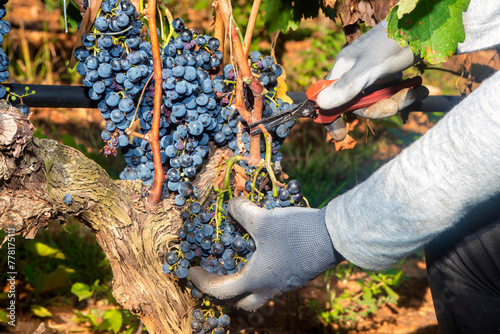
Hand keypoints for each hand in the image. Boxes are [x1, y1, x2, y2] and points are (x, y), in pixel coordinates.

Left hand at [188, 197, 342, 310]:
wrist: (335, 237)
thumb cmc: (296, 232)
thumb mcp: (264, 219)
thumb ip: (242, 211)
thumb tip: (229, 203)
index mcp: (257, 280)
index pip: (221, 290)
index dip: (202, 281)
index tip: (192, 270)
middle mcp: (270, 288)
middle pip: (241, 302)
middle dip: (224, 293)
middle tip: (216, 276)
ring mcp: (286, 284)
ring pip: (259, 294)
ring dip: (244, 283)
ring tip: (238, 263)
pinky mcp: (298, 276)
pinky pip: (273, 283)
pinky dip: (260, 274)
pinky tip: (263, 254)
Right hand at [316, 21, 422, 114]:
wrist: (425, 23)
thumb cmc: (395, 40)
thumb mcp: (371, 66)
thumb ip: (347, 86)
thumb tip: (321, 104)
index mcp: (344, 69)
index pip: (329, 98)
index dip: (331, 117)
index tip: (340, 135)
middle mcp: (356, 73)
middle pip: (360, 105)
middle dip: (380, 108)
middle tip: (397, 104)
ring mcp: (373, 75)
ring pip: (380, 101)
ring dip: (400, 101)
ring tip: (416, 91)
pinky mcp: (390, 74)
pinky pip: (394, 93)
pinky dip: (408, 94)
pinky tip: (420, 88)